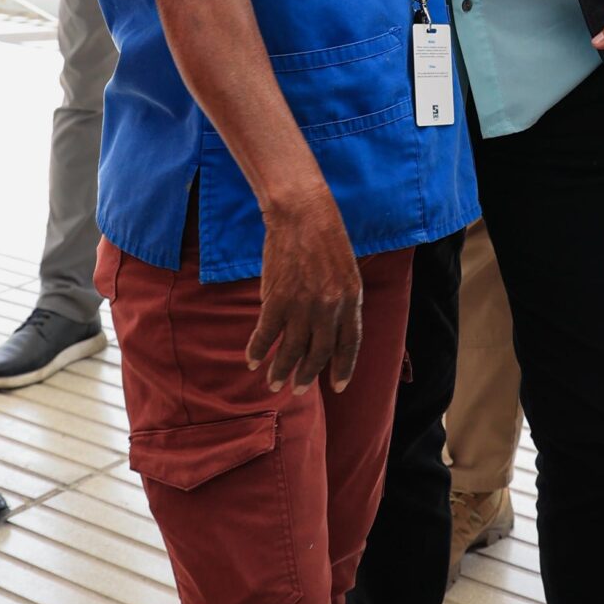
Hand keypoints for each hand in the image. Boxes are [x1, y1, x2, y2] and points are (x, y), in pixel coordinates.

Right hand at [246, 187, 362, 394]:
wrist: (301, 214)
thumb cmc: (325, 236)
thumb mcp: (346, 270)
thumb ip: (342, 300)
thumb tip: (331, 328)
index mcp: (351, 300)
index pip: (349, 344)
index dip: (343, 367)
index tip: (337, 386)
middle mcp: (329, 308)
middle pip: (319, 353)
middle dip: (307, 375)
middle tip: (298, 390)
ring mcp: (303, 305)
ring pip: (292, 349)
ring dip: (281, 370)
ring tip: (274, 383)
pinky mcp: (277, 299)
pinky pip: (266, 333)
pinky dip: (258, 349)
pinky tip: (252, 361)